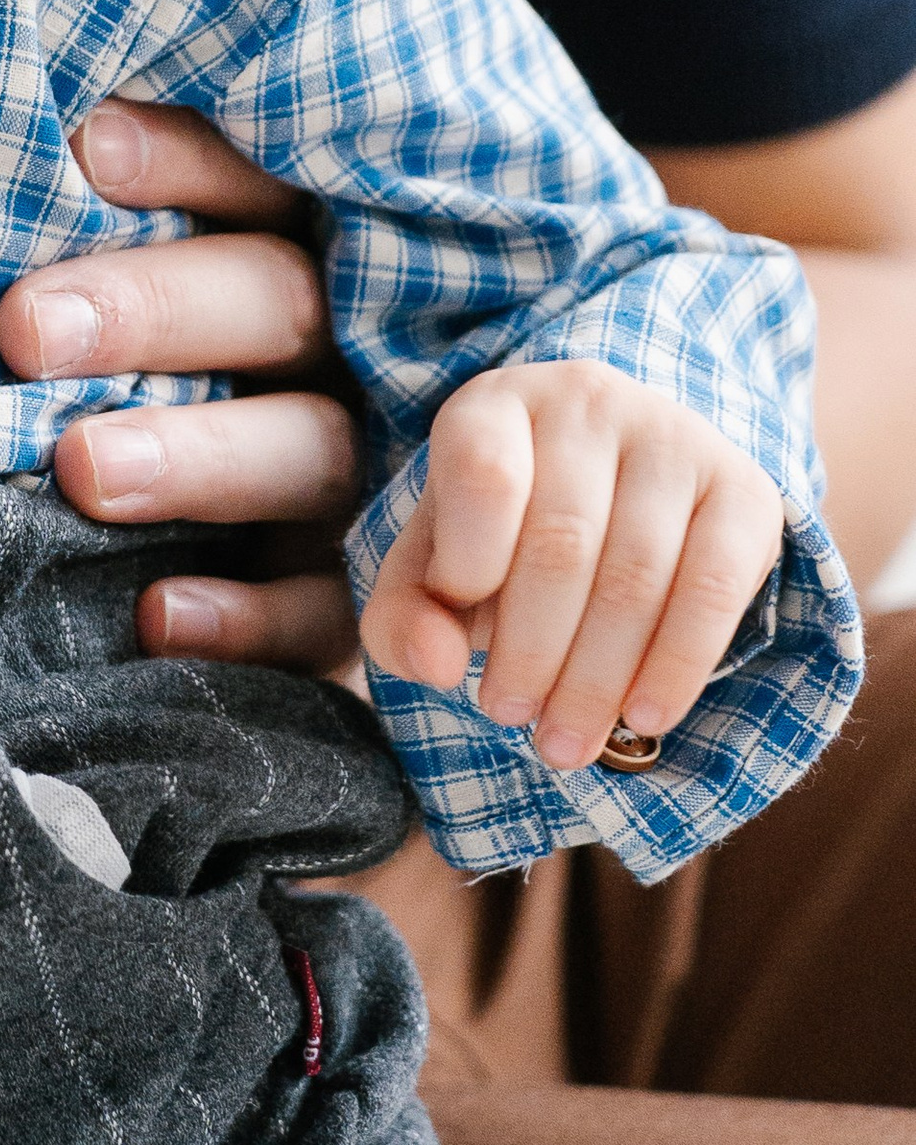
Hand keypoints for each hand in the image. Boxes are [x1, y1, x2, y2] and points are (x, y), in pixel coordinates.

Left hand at [0, 101, 361, 671]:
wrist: (227, 596)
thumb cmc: (112, 400)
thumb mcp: (114, 318)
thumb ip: (81, 263)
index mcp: (296, 258)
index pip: (257, 189)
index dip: (188, 165)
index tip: (87, 149)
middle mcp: (340, 360)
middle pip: (279, 307)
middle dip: (155, 311)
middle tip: (26, 329)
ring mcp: (357, 480)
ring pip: (310, 450)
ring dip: (195, 456)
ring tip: (80, 467)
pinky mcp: (351, 601)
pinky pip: (322, 615)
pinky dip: (246, 618)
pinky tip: (157, 613)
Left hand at [362, 361, 782, 772]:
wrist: (614, 481)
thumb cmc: (500, 534)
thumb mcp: (430, 567)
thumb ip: (403, 618)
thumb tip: (437, 667)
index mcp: (496, 405)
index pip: (482, 473)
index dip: (467, 564)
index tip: (457, 634)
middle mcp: (589, 403)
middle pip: (562, 542)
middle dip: (531, 652)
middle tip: (511, 718)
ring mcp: (675, 438)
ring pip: (638, 573)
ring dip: (597, 677)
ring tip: (564, 741)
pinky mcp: (742, 487)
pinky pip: (716, 585)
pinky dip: (678, 663)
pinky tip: (645, 716)